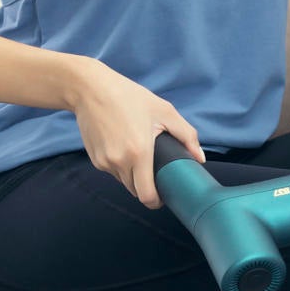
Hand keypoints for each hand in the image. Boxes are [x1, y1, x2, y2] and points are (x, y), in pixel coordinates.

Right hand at [66, 58, 207, 208]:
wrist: (90, 89)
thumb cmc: (128, 97)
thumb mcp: (164, 111)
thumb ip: (186, 135)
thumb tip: (200, 158)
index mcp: (138, 153)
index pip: (147, 196)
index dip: (157, 201)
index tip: (164, 195)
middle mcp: (119, 162)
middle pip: (135, 191)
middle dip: (147, 186)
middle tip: (156, 171)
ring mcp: (104, 162)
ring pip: (123, 181)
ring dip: (133, 175)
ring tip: (139, 152)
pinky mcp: (94, 159)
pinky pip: (112, 170)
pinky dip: (120, 165)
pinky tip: (123, 145)